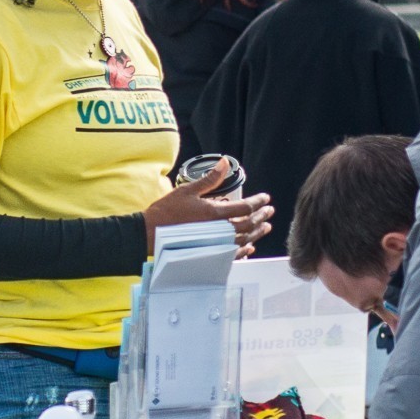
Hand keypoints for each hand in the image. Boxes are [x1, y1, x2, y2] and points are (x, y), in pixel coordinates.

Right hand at [144, 157, 272, 254]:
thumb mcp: (187, 190)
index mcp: (214, 213)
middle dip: (261, 216)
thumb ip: (209, 179)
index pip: (245, 207)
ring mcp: (215, 245)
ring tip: (265, 227)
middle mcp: (218, 231)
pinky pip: (233, 255)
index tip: (265, 198)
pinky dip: (244, 250)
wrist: (149, 235)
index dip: (258, 202)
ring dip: (257, 233)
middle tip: (269, 211)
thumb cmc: (166, 212)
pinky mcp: (209, 255)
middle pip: (248, 224)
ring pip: (244, 240)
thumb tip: (224, 163)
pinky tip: (249, 246)